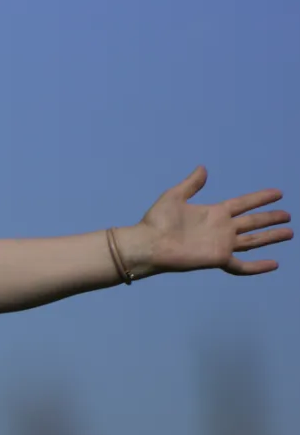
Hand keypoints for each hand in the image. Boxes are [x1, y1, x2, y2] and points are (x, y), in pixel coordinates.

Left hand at [133, 166, 290, 276]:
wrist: (148, 243)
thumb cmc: (157, 220)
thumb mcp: (174, 196)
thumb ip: (191, 184)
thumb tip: (203, 168)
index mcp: (214, 212)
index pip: (243, 204)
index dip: (260, 198)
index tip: (278, 193)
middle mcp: (222, 228)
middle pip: (252, 222)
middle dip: (269, 218)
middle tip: (287, 215)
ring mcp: (221, 244)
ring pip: (253, 240)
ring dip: (271, 237)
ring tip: (289, 232)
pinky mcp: (218, 259)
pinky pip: (242, 266)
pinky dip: (258, 266)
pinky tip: (274, 264)